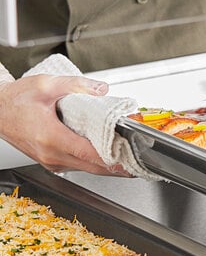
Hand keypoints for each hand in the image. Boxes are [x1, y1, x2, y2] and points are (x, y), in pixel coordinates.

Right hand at [0, 75, 128, 174]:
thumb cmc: (16, 99)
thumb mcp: (46, 85)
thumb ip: (76, 85)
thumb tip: (102, 89)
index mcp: (52, 138)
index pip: (90, 154)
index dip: (114, 159)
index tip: (131, 159)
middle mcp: (52, 155)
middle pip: (93, 168)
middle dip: (118, 168)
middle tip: (139, 164)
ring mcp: (51, 161)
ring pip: (87, 170)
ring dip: (108, 167)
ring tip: (130, 160)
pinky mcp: (51, 161)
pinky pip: (78, 166)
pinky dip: (95, 164)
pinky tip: (108, 157)